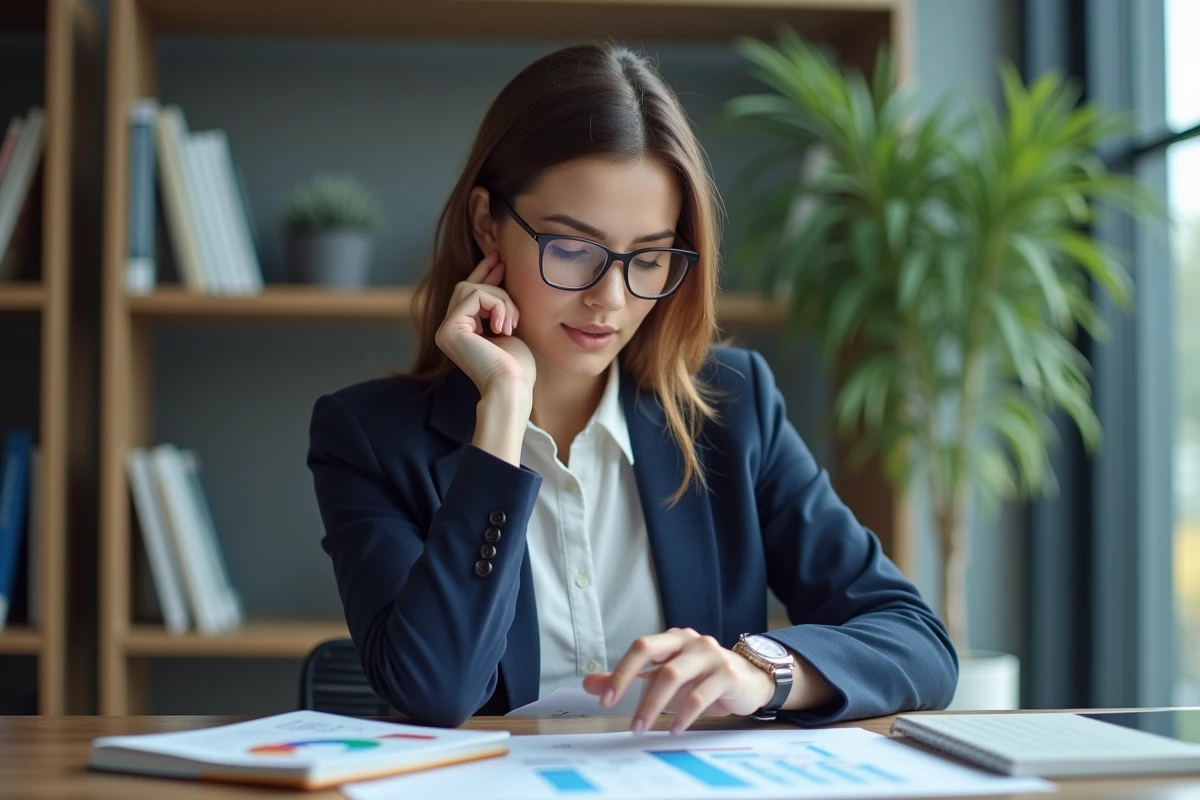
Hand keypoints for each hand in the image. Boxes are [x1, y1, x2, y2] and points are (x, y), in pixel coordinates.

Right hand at [434, 251, 535, 402]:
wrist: (512, 388)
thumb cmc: (516, 367)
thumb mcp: (508, 328)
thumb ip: (499, 307)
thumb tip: (499, 272)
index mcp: (460, 332)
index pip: (467, 295)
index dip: (482, 273)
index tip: (499, 259)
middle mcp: (447, 330)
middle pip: (467, 287)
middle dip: (493, 283)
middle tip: (508, 283)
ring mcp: (445, 330)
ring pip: (471, 288)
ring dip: (500, 299)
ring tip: (512, 324)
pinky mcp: (450, 329)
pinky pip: (475, 295)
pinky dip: (497, 305)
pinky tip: (505, 328)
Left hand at [582, 628, 777, 735]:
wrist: (752, 681)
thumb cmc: (704, 679)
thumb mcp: (665, 678)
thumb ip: (630, 679)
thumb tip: (589, 684)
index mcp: (672, 639)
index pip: (640, 647)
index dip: (620, 671)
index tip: (604, 700)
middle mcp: (690, 641)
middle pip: (652, 651)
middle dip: (630, 682)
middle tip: (620, 715)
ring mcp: (710, 654)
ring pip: (674, 675)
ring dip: (654, 705)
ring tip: (643, 728)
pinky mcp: (728, 674)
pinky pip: (701, 694)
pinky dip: (684, 714)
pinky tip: (674, 729)